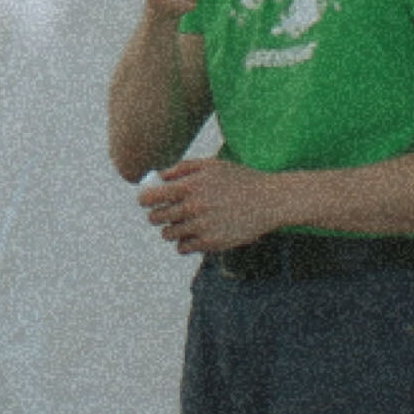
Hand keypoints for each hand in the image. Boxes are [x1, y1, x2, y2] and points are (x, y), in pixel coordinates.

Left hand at [137, 155, 283, 255]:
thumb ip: (183, 168)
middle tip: (163, 214)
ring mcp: (202, 226)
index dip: (144, 200)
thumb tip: (159, 177)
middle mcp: (193, 207)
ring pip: (168, 234)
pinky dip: (183, 242)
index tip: (146, 202)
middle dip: (156, 215)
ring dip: (170, 229)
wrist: (269, 200)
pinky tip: (192, 234)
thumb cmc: (240, 179)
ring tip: (180, 224)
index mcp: (190, 186)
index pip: (151, 198)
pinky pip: (183, 247)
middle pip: (156, 218)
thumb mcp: (212, 166)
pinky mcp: (211, 242)